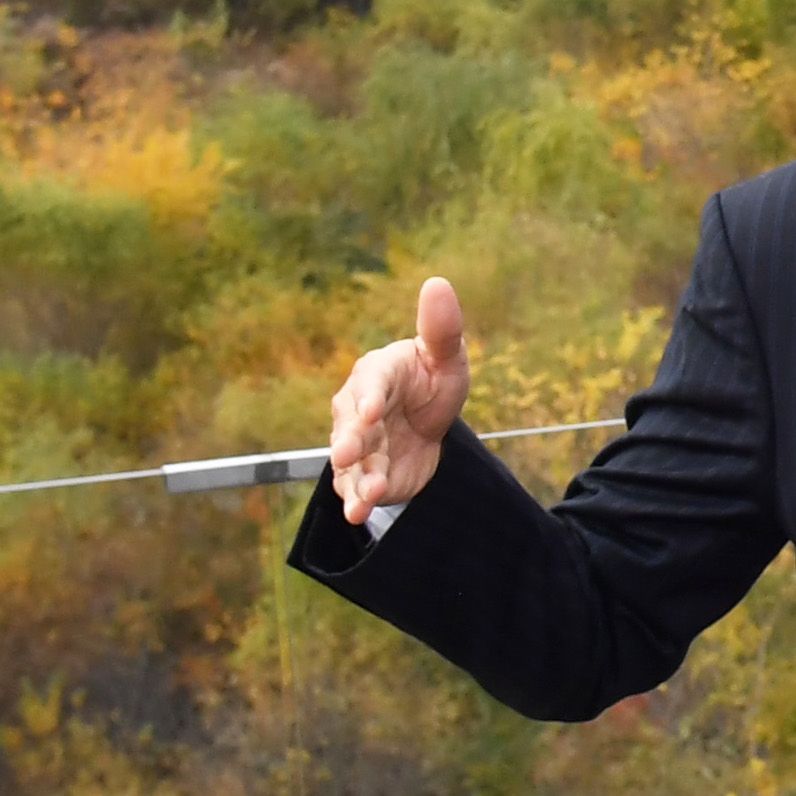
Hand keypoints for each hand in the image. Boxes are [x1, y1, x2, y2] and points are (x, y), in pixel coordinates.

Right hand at [327, 276, 470, 524]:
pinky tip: (359, 513)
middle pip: (351, 425)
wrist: (428, 422)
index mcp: (378, 372)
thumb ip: (441, 328)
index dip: (369, 396)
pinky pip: (355, 486)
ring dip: (357, 478)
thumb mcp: (447, 357)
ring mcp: (357, 443)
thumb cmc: (433, 380)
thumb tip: (438, 282)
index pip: (372, 382)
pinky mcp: (362, 472)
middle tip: (348, 452)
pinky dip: (357, 500)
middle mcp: (357, 407)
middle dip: (350, 440)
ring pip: (352, 461)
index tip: (370, 411)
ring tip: (367, 496)